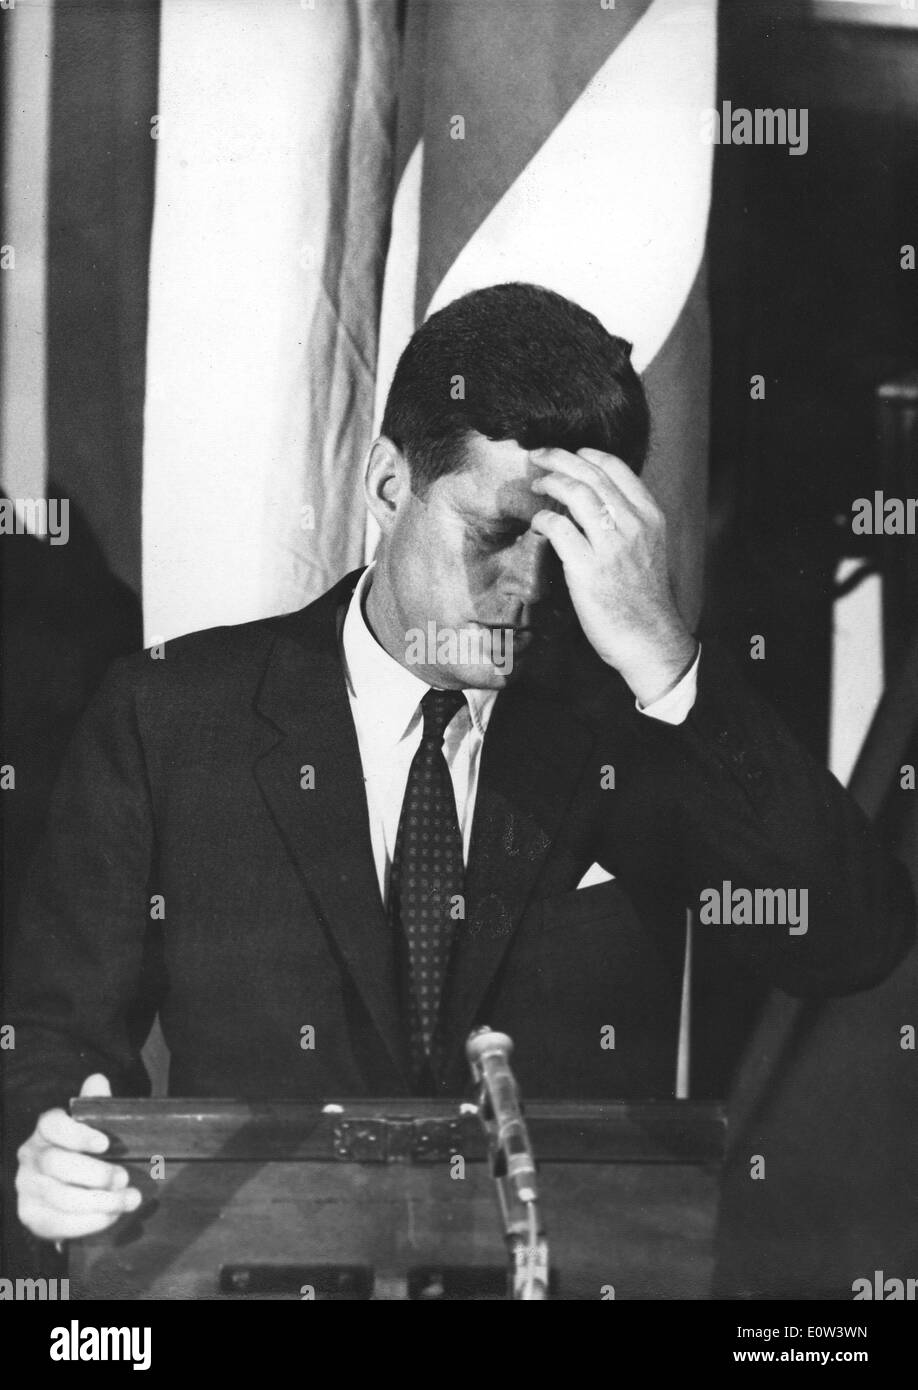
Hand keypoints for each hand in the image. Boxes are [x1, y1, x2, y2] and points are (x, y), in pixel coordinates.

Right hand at [16, 1073, 141, 1241]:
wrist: (66, 1188)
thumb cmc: (83, 1150)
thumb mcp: (91, 1126)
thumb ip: (95, 1105)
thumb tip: (97, 1080)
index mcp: (45, 1130)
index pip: (52, 1124)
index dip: (77, 1134)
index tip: (105, 1143)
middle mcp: (30, 1156)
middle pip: (56, 1164)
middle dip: (94, 1173)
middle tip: (124, 1178)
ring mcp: (27, 1187)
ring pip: (60, 1197)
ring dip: (99, 1202)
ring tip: (128, 1200)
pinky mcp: (30, 1215)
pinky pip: (58, 1223)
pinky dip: (89, 1222)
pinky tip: (111, 1216)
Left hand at [529, 447, 696, 704]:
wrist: (650, 639)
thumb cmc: (644, 598)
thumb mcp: (650, 549)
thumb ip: (630, 523)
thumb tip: (599, 502)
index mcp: (651, 517)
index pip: (618, 469)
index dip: (590, 454)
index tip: (572, 453)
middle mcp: (634, 526)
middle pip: (592, 474)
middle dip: (560, 458)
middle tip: (539, 455)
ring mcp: (612, 547)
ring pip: (576, 493)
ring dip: (551, 482)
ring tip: (536, 483)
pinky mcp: (588, 569)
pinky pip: (558, 528)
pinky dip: (542, 519)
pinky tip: (537, 523)